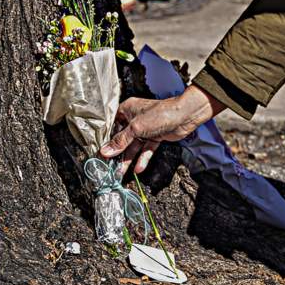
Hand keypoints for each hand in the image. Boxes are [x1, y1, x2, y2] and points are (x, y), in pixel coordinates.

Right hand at [99, 85, 224, 175]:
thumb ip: (121, 141)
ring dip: (128, 159)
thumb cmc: (160, 114)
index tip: (100, 154)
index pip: (112, 127)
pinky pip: (146, 149)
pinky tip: (139, 169)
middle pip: (122, 139)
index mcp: (127, 110)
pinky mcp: (155, 136)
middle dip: (117, 154)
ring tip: (120, 173)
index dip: (106, 140)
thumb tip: (105, 151)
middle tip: (109, 167)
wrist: (185, 116)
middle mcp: (135, 119)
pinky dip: (143, 158)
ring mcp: (145, 129)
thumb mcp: (136, 128)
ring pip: (134, 146)